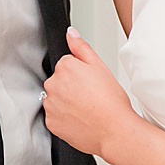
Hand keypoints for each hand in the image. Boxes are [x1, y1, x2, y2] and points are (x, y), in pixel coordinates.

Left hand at [43, 30, 134, 157]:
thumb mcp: (100, 67)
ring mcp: (50, 105)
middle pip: (60, 82)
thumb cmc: (111, 102)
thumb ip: (81, 47)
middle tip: (91, 97)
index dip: (82, 74)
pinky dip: (66, 119)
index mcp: (65, 67)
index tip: (92, 84)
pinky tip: (82, 120)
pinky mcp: (51, 122)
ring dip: (68, 103)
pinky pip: (56, 117)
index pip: (67, 65)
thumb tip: (70, 33)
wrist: (114, 131)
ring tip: (88, 110)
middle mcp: (53, 85)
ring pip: (57, 100)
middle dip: (72, 88)